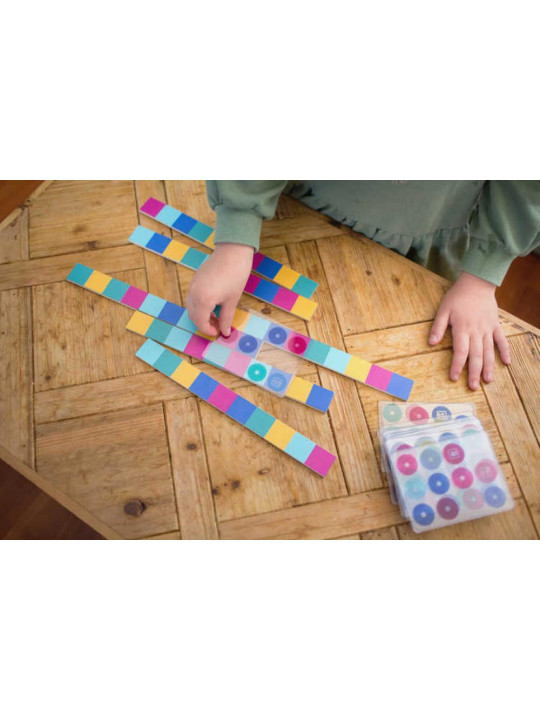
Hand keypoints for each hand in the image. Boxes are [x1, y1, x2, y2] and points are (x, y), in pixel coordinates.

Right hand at [186, 243, 253, 335]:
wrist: (233, 251)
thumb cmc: (236, 275)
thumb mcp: (232, 300)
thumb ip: (226, 318)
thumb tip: (225, 332)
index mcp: (203, 300)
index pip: (200, 322)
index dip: (208, 330)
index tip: (218, 332)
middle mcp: (194, 293)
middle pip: (193, 316)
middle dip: (203, 324)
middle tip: (218, 326)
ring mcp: (193, 285)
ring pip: (191, 307)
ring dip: (201, 315)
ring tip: (216, 316)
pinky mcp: (195, 279)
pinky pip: (192, 297)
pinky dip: (199, 305)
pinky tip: (212, 305)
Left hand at [428, 271, 510, 389]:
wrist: (477, 283)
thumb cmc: (458, 296)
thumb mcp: (443, 309)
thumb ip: (437, 327)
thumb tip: (430, 343)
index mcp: (462, 328)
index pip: (460, 351)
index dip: (456, 365)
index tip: (453, 377)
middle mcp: (476, 331)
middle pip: (475, 355)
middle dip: (473, 372)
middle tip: (472, 387)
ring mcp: (487, 329)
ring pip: (489, 351)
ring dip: (488, 367)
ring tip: (487, 381)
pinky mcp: (495, 325)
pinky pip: (501, 340)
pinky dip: (505, 351)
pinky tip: (506, 363)